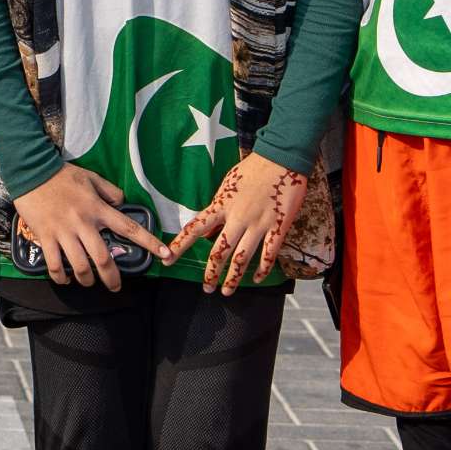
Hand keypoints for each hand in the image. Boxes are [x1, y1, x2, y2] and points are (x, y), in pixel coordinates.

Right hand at [9, 161, 169, 293]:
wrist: (31, 171)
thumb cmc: (62, 175)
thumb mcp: (91, 177)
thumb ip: (110, 191)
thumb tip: (122, 203)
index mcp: (98, 209)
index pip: (128, 228)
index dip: (149, 242)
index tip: (164, 254)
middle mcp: (83, 223)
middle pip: (103, 258)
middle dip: (112, 278)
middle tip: (115, 287)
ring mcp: (64, 232)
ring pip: (80, 266)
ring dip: (87, 280)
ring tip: (89, 282)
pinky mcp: (46, 237)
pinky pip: (55, 265)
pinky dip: (61, 277)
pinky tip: (65, 279)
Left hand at [168, 150, 308, 285]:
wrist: (282, 158)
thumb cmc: (253, 168)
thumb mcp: (228, 184)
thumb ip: (219, 207)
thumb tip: (210, 229)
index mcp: (222, 204)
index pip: (195, 228)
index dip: (180, 245)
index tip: (168, 260)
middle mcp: (238, 217)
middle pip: (219, 251)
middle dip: (211, 273)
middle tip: (207, 288)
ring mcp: (259, 223)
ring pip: (242, 258)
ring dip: (233, 278)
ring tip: (227, 291)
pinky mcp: (278, 226)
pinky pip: (269, 253)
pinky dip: (262, 269)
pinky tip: (256, 279)